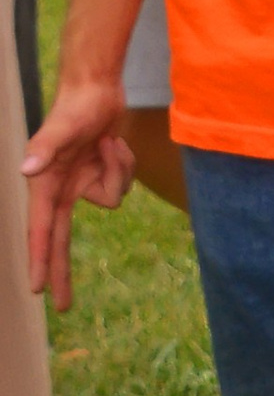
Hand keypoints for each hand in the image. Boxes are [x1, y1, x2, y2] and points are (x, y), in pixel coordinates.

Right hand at [23, 75, 136, 307]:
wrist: (98, 87)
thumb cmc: (77, 106)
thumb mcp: (62, 127)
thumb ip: (43, 149)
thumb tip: (27, 170)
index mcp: (45, 185)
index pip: (42, 231)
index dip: (40, 260)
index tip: (36, 289)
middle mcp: (61, 188)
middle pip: (63, 240)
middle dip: (62, 272)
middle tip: (64, 308)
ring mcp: (82, 183)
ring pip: (113, 199)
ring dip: (118, 171)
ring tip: (109, 143)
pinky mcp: (101, 174)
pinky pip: (123, 184)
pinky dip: (125, 164)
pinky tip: (115, 144)